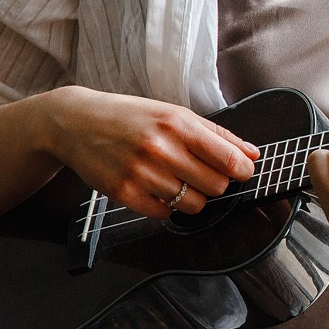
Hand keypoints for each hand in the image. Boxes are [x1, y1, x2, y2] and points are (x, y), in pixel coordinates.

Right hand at [35, 85, 257, 219]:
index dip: (242, 170)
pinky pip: (164, 214)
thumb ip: (215, 134)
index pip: (227, 158)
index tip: (243, 172)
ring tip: (178, 181)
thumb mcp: (173, 114)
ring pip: (193, 204)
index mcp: (177, 124)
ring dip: (193, 197)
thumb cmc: (130, 117)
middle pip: (215, 185)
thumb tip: (251, 154)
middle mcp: (160, 148)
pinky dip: (167, 206)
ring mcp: (140, 173)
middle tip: (204, 174)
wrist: (76, 123)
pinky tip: (157, 188)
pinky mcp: (123, 193)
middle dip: (217, 183)